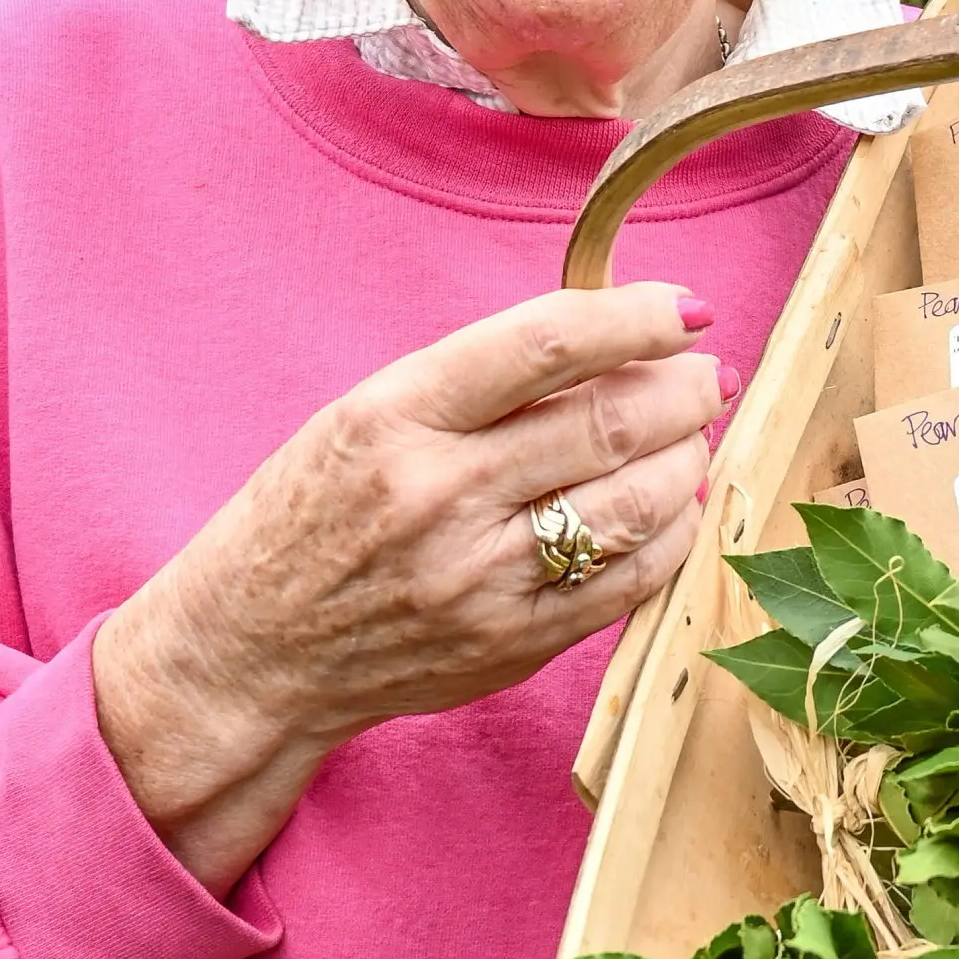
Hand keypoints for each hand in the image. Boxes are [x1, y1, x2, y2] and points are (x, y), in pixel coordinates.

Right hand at [92, 283, 724, 893]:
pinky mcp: (511, 644)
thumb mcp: (368, 414)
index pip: (547, 344)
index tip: (687, 308)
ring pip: (635, 503)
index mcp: (396, 414)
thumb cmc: (312, 513)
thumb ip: (482, 381)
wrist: (250, 650)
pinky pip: (629, 581)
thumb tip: (619, 342)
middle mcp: (440, 494)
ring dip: (690, 460)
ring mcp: (480, 578)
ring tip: (694, 438)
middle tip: (708, 375)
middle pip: (609, 423)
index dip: (638, 317)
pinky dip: (672, 534)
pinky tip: (673, 507)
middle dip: (686, 390)